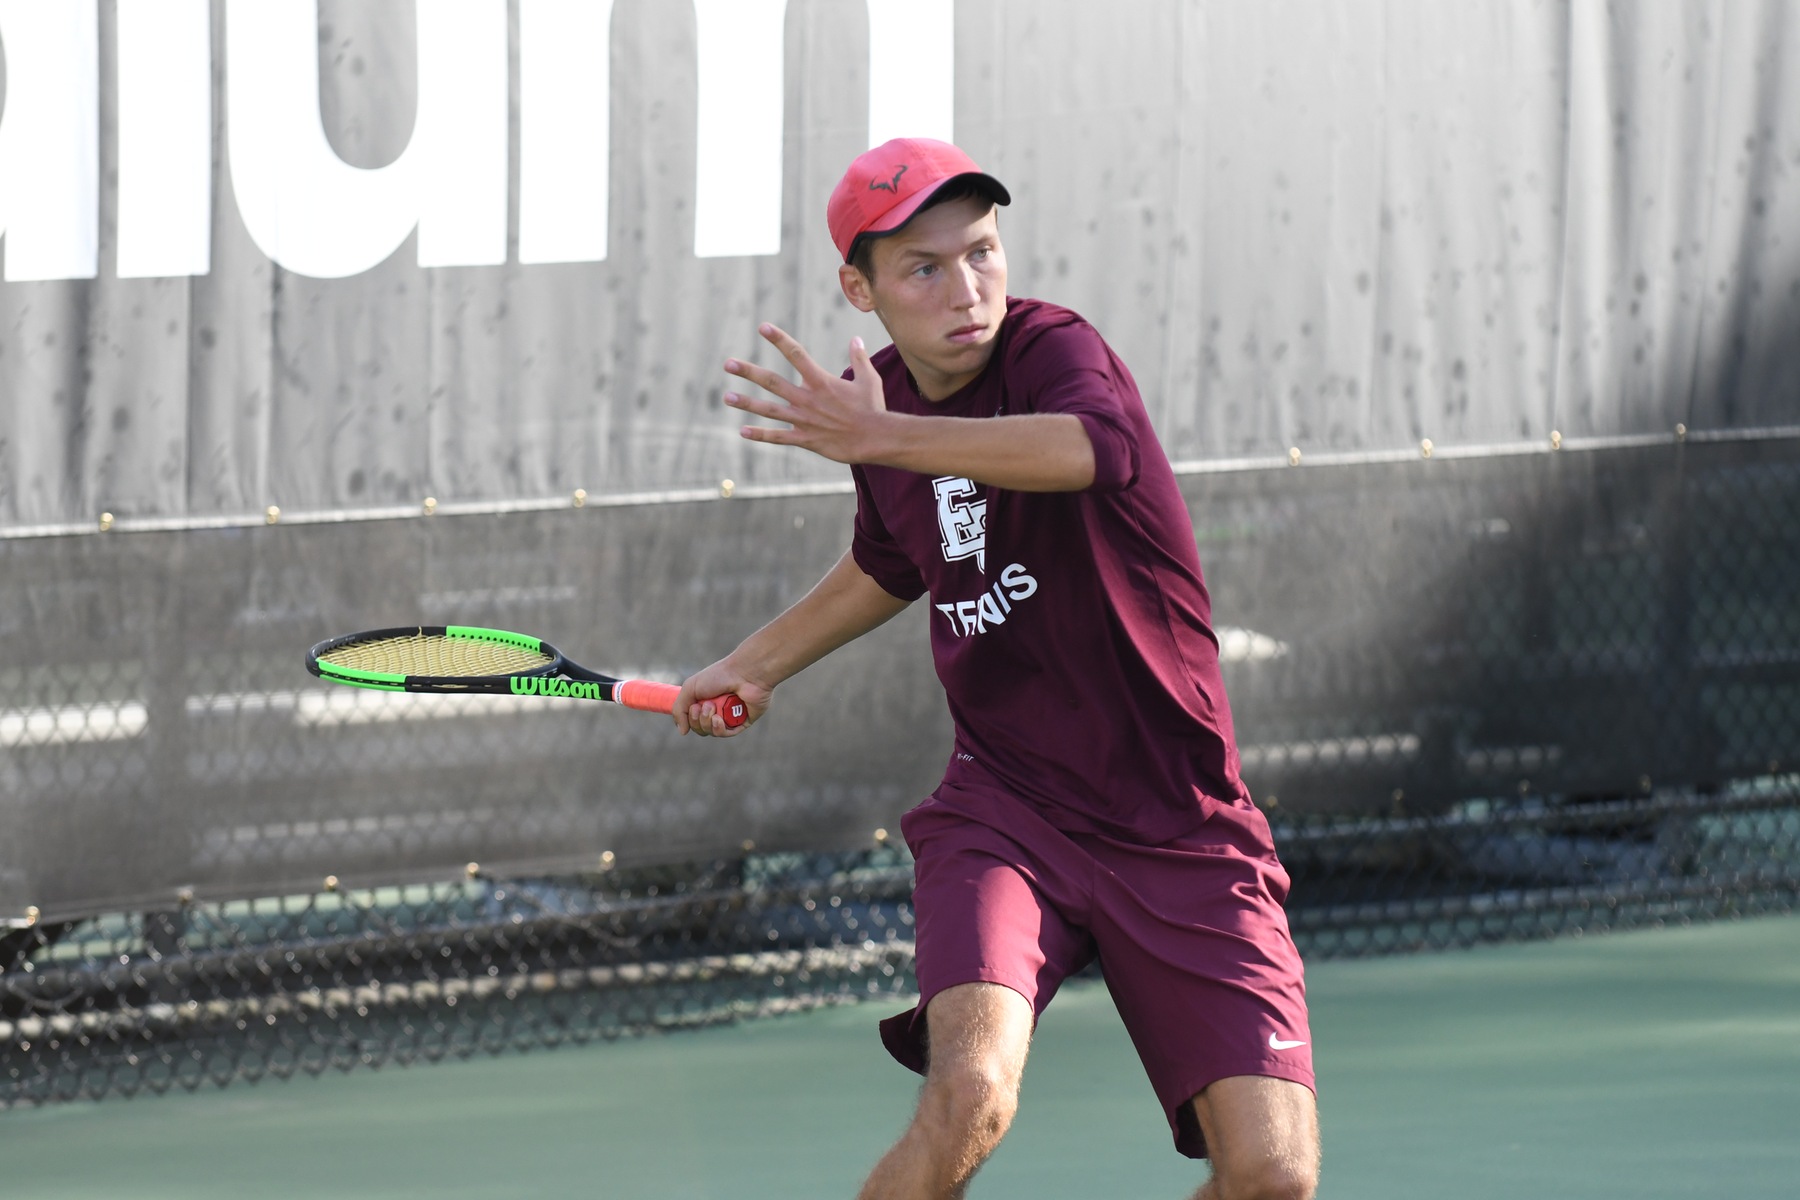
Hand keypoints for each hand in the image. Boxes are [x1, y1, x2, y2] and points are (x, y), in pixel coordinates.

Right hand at [675, 656, 772, 737]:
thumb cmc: (718, 676)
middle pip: (700, 728)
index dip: (689, 718)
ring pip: (712, 732)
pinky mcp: (742, 722)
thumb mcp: (690, 688)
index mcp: (704, 699)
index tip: (693, 706)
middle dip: (698, 719)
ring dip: (708, 723)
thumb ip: (679, 710)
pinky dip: (719, 729)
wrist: (744, 674)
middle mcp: (716, 709)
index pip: (691, 719)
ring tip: (714, 708)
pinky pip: (726, 733)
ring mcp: (729, 716)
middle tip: (707, 705)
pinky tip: (719, 720)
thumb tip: (682, 732)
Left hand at [724, 325, 890, 463]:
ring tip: (726, 397)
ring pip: (769, 410)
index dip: (778, 339)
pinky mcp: (805, 439)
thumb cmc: (873, 408)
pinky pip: (778, 437)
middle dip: (749, 372)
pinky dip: (760, 435)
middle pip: (772, 381)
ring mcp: (804, 420)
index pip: (796, 354)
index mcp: (821, 381)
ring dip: (746, 403)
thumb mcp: (869, 379)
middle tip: (728, 364)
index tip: (762, 327)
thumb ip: (859, 358)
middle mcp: (807, 398)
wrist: (876, 439)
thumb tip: (856, 339)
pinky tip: (743, 432)